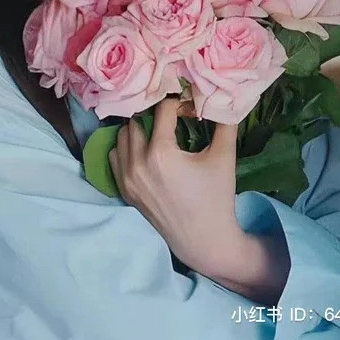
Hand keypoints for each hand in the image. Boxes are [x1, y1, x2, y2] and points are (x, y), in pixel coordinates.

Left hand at [108, 97, 243, 279]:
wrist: (204, 241)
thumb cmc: (216, 198)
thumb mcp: (224, 157)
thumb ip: (224, 122)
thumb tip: (221, 98)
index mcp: (161, 153)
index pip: (162, 109)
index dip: (178, 103)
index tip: (189, 107)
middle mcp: (137, 163)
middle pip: (137, 119)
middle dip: (154, 113)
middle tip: (171, 116)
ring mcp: (127, 178)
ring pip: (122, 136)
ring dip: (139, 129)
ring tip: (158, 132)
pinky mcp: (124, 190)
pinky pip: (115, 156)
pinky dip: (126, 148)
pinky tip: (145, 150)